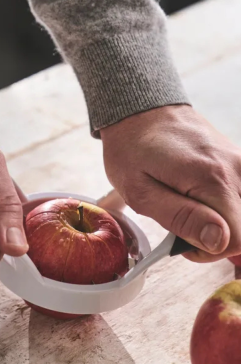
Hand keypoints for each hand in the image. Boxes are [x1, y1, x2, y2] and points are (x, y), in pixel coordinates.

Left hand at [100, 105, 240, 262]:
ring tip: (190, 210)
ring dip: (224, 221)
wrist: (140, 113)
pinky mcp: (238, 159)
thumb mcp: (141, 191)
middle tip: (184, 226)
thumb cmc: (132, 151)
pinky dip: (227, 204)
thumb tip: (219, 241)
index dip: (210, 251)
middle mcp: (237, 168)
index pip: (238, 239)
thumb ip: (181, 218)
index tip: (184, 243)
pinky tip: (200, 198)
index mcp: (212, 179)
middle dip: (218, 238)